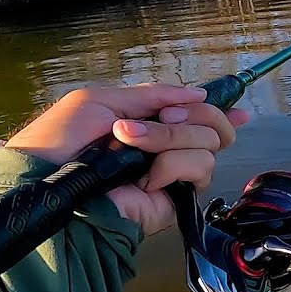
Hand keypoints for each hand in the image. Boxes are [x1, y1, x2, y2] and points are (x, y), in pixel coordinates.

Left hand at [5, 84, 249, 234]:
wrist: (50, 184)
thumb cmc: (62, 140)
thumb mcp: (101, 100)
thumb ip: (151, 95)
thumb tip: (199, 92)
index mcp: (148, 125)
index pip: (194, 117)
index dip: (220, 112)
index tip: (240, 110)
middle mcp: (166, 149)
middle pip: (212, 124)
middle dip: (190, 115)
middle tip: (162, 118)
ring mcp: (173, 174)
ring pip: (208, 144)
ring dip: (169, 137)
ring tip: (131, 145)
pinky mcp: (178, 198)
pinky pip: (199, 168)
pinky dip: (172, 164)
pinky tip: (146, 178)